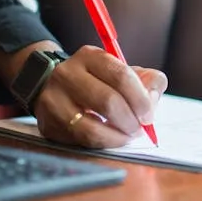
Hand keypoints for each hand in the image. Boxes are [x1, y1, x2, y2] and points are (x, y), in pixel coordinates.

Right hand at [32, 46, 167, 148]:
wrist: (51, 86)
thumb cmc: (96, 81)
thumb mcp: (120, 71)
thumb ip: (146, 80)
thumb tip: (152, 98)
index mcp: (90, 56)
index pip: (121, 76)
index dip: (141, 99)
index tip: (148, 114)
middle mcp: (67, 74)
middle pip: (108, 102)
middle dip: (130, 121)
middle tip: (138, 129)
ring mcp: (54, 100)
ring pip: (92, 128)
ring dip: (117, 138)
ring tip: (126, 136)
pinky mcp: (48, 123)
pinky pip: (81, 141)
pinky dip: (102, 144)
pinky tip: (109, 138)